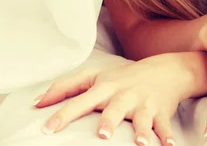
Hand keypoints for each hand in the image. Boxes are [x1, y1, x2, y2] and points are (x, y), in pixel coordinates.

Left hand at [33, 53, 192, 144]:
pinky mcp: (161, 112)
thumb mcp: (95, 76)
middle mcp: (124, 94)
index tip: (49, 128)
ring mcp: (144, 103)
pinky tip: (169, 145)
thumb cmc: (124, 77)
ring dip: (142, 130)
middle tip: (102, 134)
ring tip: (140, 142)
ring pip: (143, 117)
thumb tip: (37, 102)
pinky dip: (167, 135)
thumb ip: (66, 87)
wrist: (165, 69)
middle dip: (110, 120)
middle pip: (115, 107)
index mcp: (106, 86)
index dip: (65, 113)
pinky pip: (164, 125)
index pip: (82, 99)